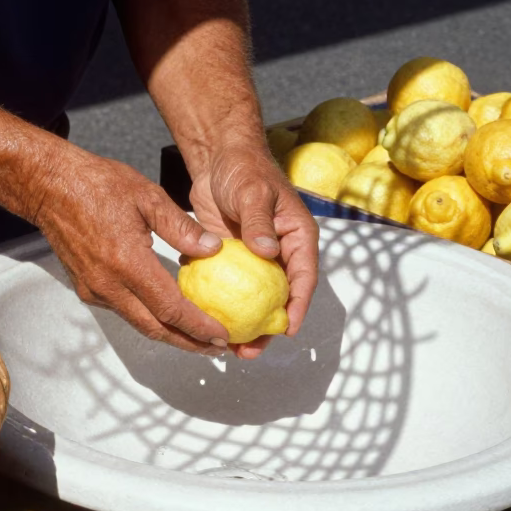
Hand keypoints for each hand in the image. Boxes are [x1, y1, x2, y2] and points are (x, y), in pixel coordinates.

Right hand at [30, 148, 231, 354]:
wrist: (50, 187)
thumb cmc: (97, 184)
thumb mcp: (148, 197)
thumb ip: (181, 228)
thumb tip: (212, 249)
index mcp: (127, 262)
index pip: (170, 308)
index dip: (198, 326)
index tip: (221, 336)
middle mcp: (108, 284)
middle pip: (155, 328)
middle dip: (188, 342)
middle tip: (215, 347)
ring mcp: (94, 289)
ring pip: (138, 323)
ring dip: (169, 333)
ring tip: (196, 335)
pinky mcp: (86, 288)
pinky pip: (123, 310)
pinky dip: (148, 317)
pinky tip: (165, 311)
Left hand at [187, 140, 318, 358]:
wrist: (219, 158)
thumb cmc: (244, 168)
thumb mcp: (253, 192)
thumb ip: (259, 221)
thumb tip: (267, 251)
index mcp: (297, 238)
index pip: (303, 278)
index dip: (298, 307)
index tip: (289, 330)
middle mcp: (279, 252)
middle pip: (279, 298)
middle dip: (268, 328)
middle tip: (251, 352)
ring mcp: (255, 259)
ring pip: (253, 300)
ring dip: (243, 324)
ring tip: (231, 351)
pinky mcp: (231, 259)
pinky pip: (228, 289)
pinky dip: (221, 307)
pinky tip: (207, 325)